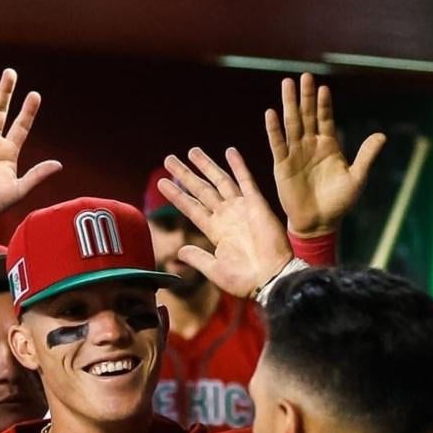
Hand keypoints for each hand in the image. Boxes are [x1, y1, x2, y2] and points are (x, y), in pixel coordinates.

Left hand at [159, 147, 292, 297]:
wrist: (271, 278)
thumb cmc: (245, 280)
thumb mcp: (215, 270)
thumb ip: (198, 258)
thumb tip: (180, 251)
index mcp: (216, 232)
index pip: (191, 208)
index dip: (177, 195)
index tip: (161, 183)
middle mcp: (226, 217)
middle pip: (202, 190)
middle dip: (185, 175)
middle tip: (169, 159)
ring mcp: (241, 209)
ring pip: (220, 181)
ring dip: (206, 166)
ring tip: (191, 151)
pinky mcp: (256, 204)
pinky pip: (246, 181)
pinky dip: (238, 166)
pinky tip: (230, 152)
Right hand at [267, 73, 385, 235]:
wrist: (319, 224)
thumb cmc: (339, 203)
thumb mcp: (357, 179)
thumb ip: (366, 156)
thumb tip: (382, 136)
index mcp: (329, 145)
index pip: (325, 119)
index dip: (324, 104)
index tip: (324, 88)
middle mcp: (310, 145)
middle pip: (307, 115)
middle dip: (305, 97)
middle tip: (304, 76)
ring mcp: (295, 154)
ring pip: (291, 124)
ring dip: (289, 105)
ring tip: (287, 84)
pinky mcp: (282, 166)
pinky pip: (277, 144)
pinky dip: (274, 129)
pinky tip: (271, 113)